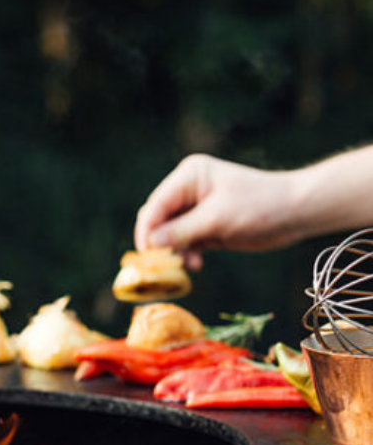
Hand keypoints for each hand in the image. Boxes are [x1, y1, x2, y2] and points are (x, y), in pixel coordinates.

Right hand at [133, 154, 295, 269]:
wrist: (298, 212)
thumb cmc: (261, 206)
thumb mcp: (217, 219)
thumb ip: (181, 231)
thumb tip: (150, 245)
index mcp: (188, 176)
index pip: (156, 206)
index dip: (147, 231)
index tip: (147, 257)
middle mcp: (187, 190)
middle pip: (159, 221)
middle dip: (160, 245)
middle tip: (166, 267)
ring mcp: (195, 209)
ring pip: (169, 235)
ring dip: (174, 253)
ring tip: (188, 266)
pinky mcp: (205, 226)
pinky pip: (184, 243)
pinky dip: (186, 255)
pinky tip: (196, 265)